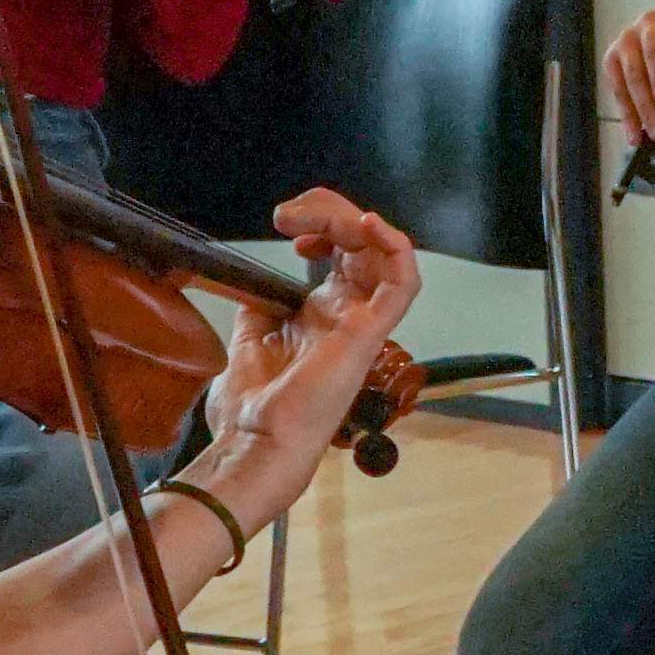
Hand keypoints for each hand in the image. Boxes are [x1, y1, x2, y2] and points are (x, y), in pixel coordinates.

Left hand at [198, 187, 421, 495]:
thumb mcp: (250, 338)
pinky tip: (366, 225)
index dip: (323, 226)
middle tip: (289, 215)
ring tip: (313, 218)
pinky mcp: (370, 333)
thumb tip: (255, 284)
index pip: (345, 254)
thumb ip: (263, 307)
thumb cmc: (252, 411)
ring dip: (352, 221)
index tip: (288, 228)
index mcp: (325, 319)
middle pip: (364, 244)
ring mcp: (364, 325)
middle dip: (330, 212)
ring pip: (386, 252)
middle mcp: (350, 317)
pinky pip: (404, 281)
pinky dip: (394, 245)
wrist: (252, 442)